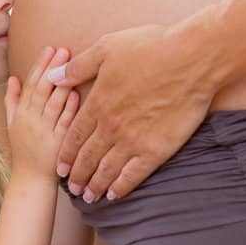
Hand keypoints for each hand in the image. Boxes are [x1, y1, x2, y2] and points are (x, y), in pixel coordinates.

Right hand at [4, 45, 79, 177]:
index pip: (31, 84)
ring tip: (71, 64)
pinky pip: (63, 123)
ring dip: (62, 83)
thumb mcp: (12, 123)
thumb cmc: (24, 149)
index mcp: (22, 113)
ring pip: (53, 104)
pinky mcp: (58, 144)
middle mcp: (31, 120)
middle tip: (62, 49)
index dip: (40, 66)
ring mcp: (44, 132)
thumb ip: (12, 100)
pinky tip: (76, 94)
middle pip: (42, 90)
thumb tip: (13, 77)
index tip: (49, 49)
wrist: (31, 179)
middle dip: (52, 68)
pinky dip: (69, 108)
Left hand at [45, 24, 216, 201]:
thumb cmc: (150, 47)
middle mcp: (112, 126)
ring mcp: (134, 140)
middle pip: (88, 157)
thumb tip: (53, 77)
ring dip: (96, 185)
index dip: (66, 153)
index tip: (61, 167)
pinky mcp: (157, 149)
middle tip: (72, 188)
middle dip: (78, 175)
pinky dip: (122, 186)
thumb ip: (79, 67)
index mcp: (99, 103)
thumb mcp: (107, 48)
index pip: (75, 135)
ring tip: (89, 197)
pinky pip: (134, 175)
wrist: (191, 59)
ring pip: (108, 170)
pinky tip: (116, 194)